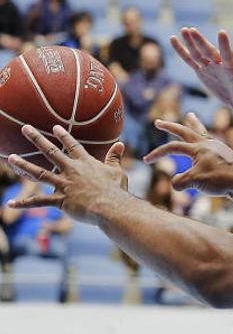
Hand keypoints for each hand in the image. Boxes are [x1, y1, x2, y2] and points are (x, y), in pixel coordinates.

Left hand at [6, 126, 127, 224]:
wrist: (111, 206)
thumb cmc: (116, 190)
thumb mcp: (117, 171)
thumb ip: (114, 157)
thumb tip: (120, 144)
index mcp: (85, 163)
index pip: (72, 146)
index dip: (64, 136)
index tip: (54, 127)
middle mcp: (71, 170)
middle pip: (51, 152)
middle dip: (37, 139)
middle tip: (25, 128)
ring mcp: (64, 184)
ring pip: (39, 173)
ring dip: (24, 165)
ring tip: (10, 158)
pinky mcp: (60, 200)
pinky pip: (39, 201)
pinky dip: (24, 203)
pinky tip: (10, 203)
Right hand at [144, 113, 232, 195]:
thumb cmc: (221, 180)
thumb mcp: (195, 182)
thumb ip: (180, 182)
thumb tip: (175, 184)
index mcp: (198, 148)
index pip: (172, 147)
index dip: (158, 153)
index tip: (145, 161)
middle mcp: (208, 144)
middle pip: (185, 131)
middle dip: (171, 126)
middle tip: (159, 122)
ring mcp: (219, 148)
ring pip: (202, 132)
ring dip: (194, 125)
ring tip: (190, 117)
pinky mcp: (227, 156)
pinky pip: (212, 143)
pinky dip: (206, 140)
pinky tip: (207, 142)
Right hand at [171, 28, 232, 112]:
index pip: (228, 56)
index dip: (225, 45)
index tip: (222, 32)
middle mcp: (220, 65)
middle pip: (209, 52)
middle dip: (201, 42)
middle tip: (192, 30)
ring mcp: (210, 67)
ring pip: (198, 53)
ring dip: (190, 42)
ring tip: (183, 30)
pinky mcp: (202, 72)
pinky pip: (190, 61)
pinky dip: (182, 51)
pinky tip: (173, 39)